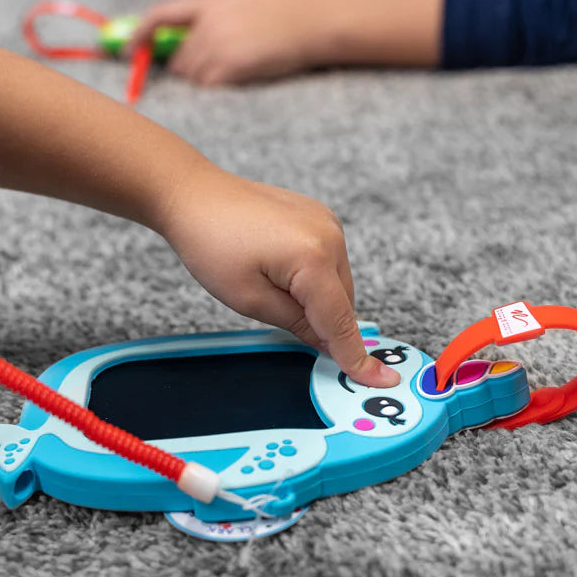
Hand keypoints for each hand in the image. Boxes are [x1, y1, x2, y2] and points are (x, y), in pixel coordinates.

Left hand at [130, 0, 321, 86]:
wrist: (316, 22)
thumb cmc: (290, 16)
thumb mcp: (247, 3)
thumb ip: (218, 18)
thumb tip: (193, 44)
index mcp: (212, 3)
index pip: (162, 14)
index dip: (140, 34)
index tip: (129, 51)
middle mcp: (209, 23)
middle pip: (178, 59)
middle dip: (187, 71)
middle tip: (214, 74)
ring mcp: (219, 44)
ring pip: (193, 78)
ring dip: (208, 83)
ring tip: (238, 73)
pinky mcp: (231, 66)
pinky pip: (209, 88)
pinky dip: (219, 91)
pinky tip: (241, 82)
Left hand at [156, 170, 398, 387]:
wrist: (195, 196)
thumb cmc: (212, 245)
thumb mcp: (249, 300)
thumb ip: (296, 325)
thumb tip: (328, 344)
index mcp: (312, 258)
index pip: (340, 320)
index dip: (356, 356)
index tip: (381, 380)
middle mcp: (330, 236)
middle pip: (343, 303)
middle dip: (321, 322)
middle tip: (275, 315)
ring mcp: (328, 222)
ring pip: (338, 284)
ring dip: (317, 299)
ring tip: (268, 282)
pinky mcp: (321, 217)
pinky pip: (329, 262)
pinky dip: (313, 278)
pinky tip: (277, 268)